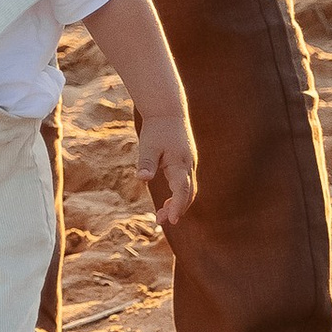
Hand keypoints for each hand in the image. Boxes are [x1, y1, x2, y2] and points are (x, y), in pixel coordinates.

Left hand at [136, 111, 197, 228]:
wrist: (167, 110)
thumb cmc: (157, 128)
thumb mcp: (148, 145)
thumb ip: (146, 163)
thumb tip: (143, 179)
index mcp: (180, 163)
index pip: (182, 190)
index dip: (178, 206)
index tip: (172, 220)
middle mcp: (188, 166)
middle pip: (188, 194)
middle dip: (177, 209)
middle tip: (160, 221)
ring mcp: (189, 164)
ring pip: (188, 190)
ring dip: (178, 203)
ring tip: (161, 215)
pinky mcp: (186, 162)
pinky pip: (186, 183)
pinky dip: (179, 195)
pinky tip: (168, 201)